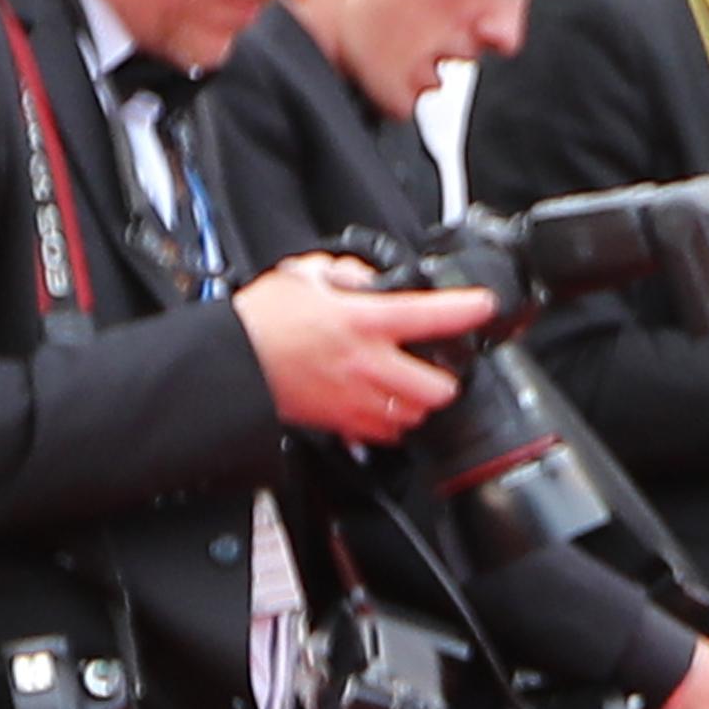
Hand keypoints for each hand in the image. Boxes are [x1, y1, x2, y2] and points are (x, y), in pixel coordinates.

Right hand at [233, 256, 496, 441]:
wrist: (225, 362)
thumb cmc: (259, 320)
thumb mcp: (305, 277)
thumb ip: (346, 273)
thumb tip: (369, 277)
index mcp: (363, 321)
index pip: (433, 315)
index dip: (468, 309)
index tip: (483, 306)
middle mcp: (366, 364)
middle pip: (438, 388)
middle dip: (447, 378)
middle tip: (440, 365)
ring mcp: (354, 399)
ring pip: (415, 416)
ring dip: (420, 402)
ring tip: (411, 388)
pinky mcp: (338, 423)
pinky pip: (384, 435)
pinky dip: (391, 424)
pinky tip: (383, 406)